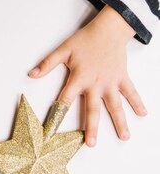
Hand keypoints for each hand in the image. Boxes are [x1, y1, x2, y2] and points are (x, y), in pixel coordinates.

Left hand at [28, 5, 146, 146]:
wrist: (109, 29)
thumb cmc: (86, 40)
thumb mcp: (64, 50)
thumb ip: (48, 64)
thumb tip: (31, 74)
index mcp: (79, 79)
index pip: (65, 100)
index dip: (58, 115)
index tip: (53, 131)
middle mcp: (95, 84)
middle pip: (93, 109)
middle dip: (91, 127)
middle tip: (91, 144)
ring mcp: (111, 82)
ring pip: (115, 105)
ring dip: (120, 121)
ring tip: (124, 137)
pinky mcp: (122, 77)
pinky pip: (131, 92)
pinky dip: (138, 102)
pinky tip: (143, 114)